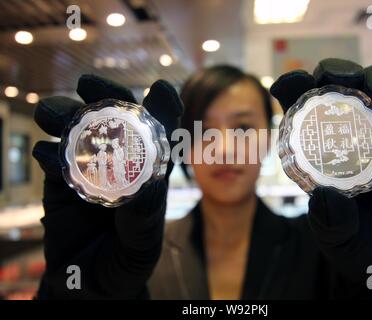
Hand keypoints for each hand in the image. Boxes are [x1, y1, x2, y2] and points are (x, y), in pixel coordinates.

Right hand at [33, 75, 182, 297]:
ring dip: (65, 116)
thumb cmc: (124, 264)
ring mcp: (89, 169)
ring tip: (52, 115)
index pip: (161, 134)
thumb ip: (143, 221)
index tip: (162, 89)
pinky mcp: (61, 181)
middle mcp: (121, 164)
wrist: (87, 285)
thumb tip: (144, 189)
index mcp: (150, 174)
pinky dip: (48, 152)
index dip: (164, 108)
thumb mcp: (141, 248)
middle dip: (105, 96)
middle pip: (117, 120)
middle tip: (88, 83)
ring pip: (79, 132)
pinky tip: (45, 153)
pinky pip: (53, 158)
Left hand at [271, 59, 371, 293]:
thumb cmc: (358, 244)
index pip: (305, 110)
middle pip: (343, 90)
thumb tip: (326, 196)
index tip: (286, 84)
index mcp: (320, 150)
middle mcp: (350, 138)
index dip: (296, 90)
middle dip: (338, 74)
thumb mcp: (336, 237)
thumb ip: (330, 221)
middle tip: (336, 78)